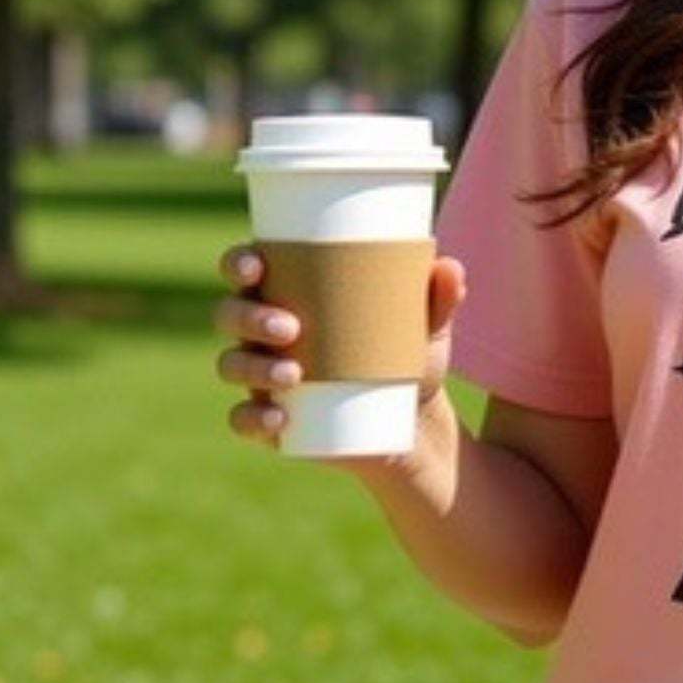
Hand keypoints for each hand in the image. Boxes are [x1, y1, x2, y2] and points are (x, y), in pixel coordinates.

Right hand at [212, 242, 467, 482]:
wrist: (413, 421)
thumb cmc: (406, 355)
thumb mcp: (428, 327)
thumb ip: (440, 297)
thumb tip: (451, 267)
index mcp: (290, 293)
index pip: (246, 269)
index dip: (239, 262)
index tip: (256, 266)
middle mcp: (264, 333)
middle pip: (231, 314)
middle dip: (249, 317)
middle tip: (291, 328)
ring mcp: (262, 377)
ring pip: (232, 364)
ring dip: (252, 367)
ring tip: (294, 375)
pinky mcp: (272, 420)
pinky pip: (244, 420)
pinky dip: (254, 419)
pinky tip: (279, 417)